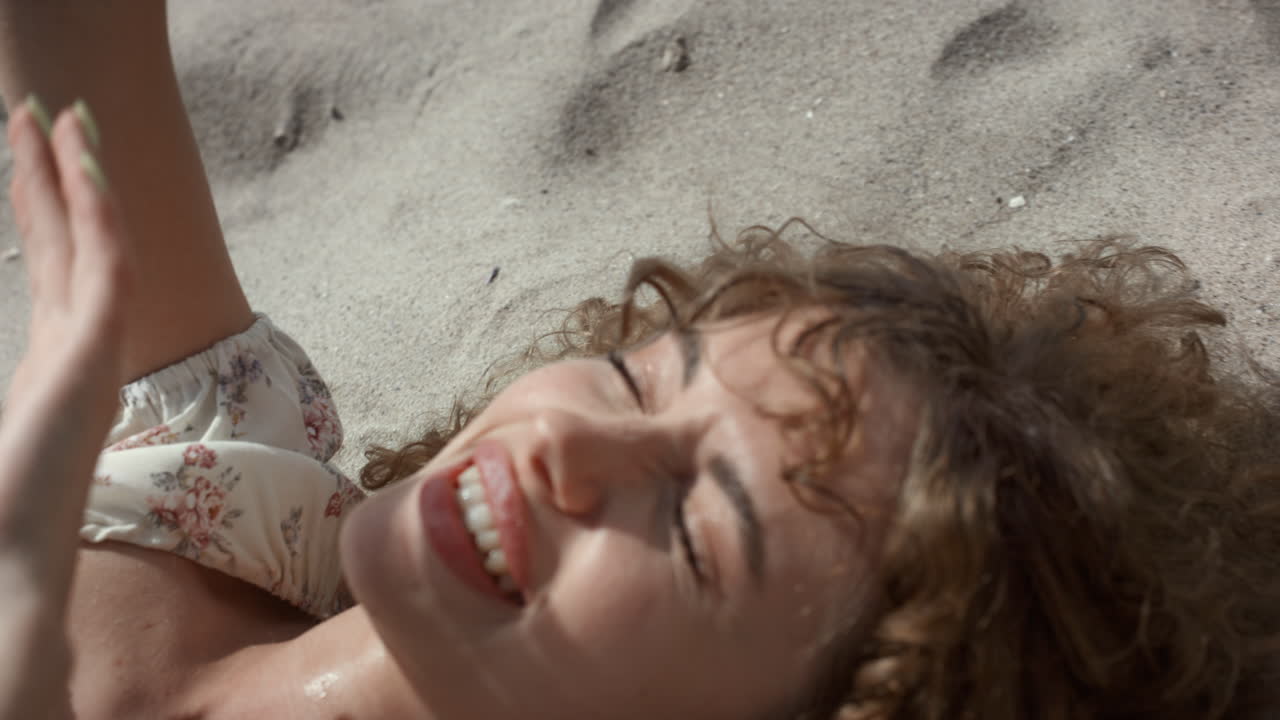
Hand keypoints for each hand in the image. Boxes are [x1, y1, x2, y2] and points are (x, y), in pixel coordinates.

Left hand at [0, 97, 133, 719]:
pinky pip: (105, 264)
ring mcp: (92, 347)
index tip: (33, 154)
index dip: (45, 206)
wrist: (14, 559)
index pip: (55, 265)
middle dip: (55, 174)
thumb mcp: (4, 428)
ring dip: (77, 175)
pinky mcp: (97, 354)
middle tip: (43, 112)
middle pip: (69, 242)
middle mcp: (77, 345)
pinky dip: (98, 211)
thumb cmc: (3, 508)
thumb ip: (18, 396)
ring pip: (91, 241)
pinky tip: (83, 165)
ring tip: (63, 118)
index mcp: (55, 360)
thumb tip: (9, 392)